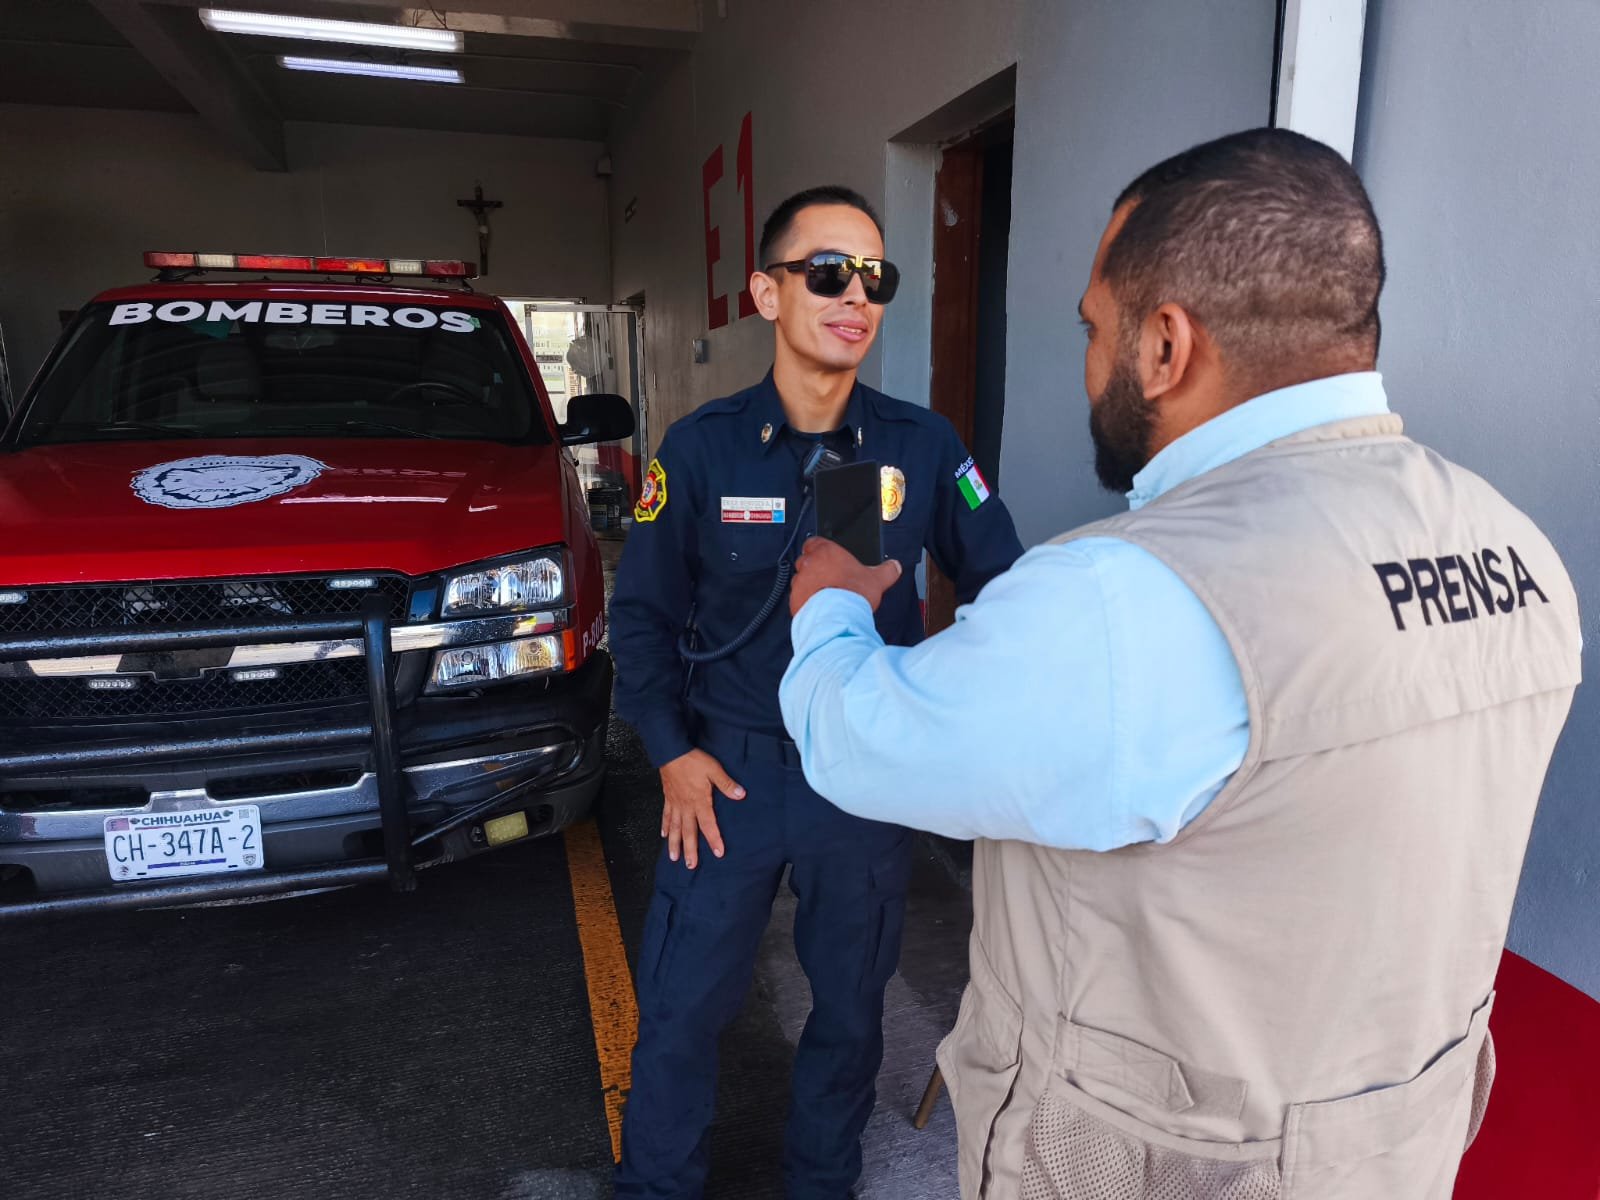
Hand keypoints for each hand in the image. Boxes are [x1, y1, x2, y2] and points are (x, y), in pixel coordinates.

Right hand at [658, 749, 744, 867]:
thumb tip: (741, 795)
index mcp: (699, 801)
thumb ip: (727, 784)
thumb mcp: (714, 769)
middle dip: (690, 850)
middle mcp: (686, 806)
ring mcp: (675, 803)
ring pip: (674, 828)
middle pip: (688, 832)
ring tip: (674, 858)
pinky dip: (665, 826)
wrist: (671, 751)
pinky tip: (664, 835)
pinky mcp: (668, 797)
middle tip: (690, 866)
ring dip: (674, 844)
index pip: (708, 825)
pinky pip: (666, 815)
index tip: (718, 853)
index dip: (714, 839)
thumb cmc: (693, 760)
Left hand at [789, 537, 902, 615]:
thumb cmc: (853, 595)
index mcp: (826, 552)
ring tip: (824, 596)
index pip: (814, 542)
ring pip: (800, 580)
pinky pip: (797, 598)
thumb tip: (894, 567)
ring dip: (809, 586)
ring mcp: (800, 582)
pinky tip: (819, 608)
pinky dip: (805, 602)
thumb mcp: (877, 579)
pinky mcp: (794, 600)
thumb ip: (887, 570)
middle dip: (815, 569)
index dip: (819, 550)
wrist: (838, 618)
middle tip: (829, 579)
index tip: (826, 558)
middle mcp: (809, 564)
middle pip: (806, 561)